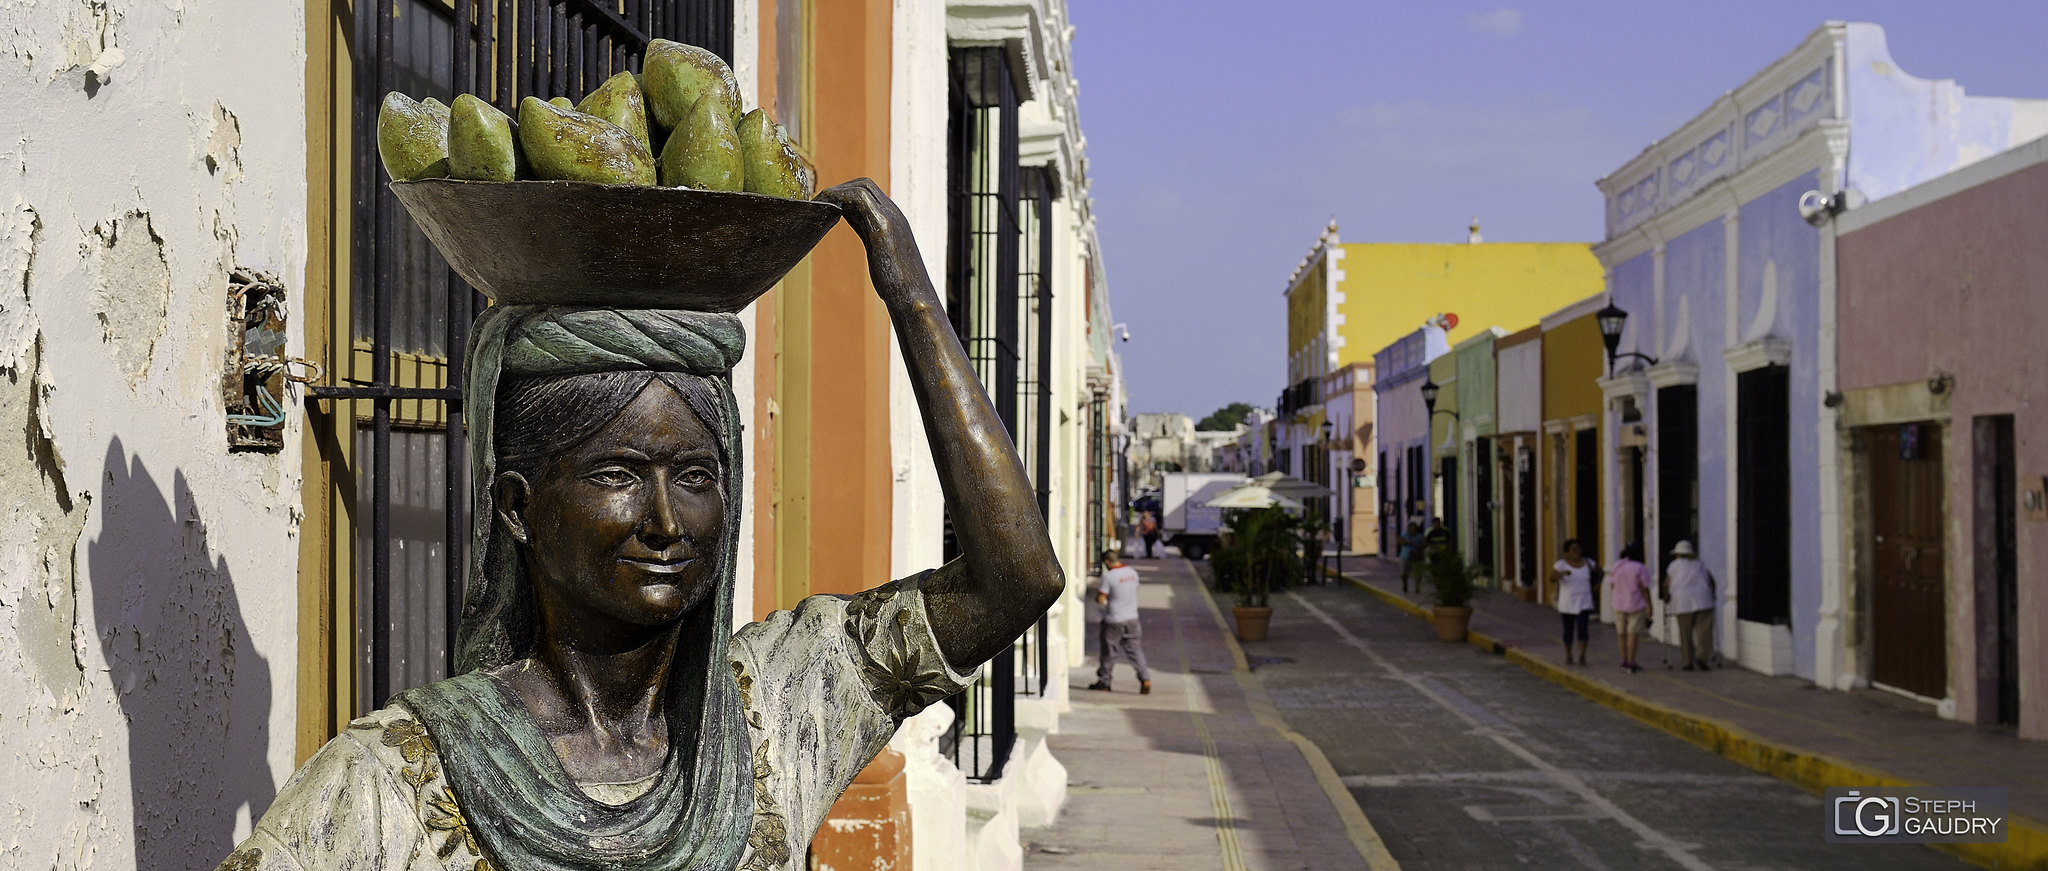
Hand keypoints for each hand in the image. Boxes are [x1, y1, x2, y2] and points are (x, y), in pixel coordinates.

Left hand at [814, 178, 928, 304]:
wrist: (914, 300)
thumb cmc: (899, 287)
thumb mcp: (883, 255)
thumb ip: (873, 240)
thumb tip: (866, 239)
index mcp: (894, 220)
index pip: (869, 193)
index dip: (845, 195)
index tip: (826, 207)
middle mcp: (894, 214)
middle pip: (864, 185)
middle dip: (839, 190)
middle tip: (818, 205)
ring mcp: (890, 218)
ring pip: (861, 187)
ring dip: (836, 192)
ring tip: (818, 205)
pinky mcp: (883, 227)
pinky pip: (859, 198)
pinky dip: (839, 198)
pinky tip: (826, 211)